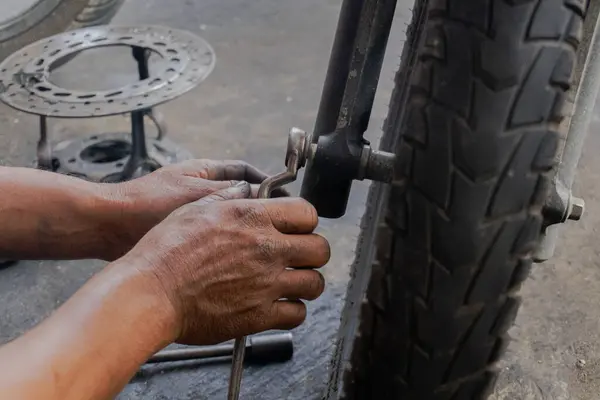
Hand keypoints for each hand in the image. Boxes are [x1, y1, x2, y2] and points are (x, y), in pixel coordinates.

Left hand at [100, 159, 284, 260]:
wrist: (108, 228)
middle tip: (279, 227)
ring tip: (264, 245)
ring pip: (233, 221)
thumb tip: (261, 194)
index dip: (268, 183)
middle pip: (243, 198)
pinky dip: (231, 247)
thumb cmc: (147, 205)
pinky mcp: (188, 238)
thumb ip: (230, 193)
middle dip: (260, 210)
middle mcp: (203, 191)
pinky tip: (242, 259)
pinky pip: (219, 240)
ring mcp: (195, 214)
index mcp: (205, 172)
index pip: (247, 173)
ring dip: (247, 231)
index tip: (284, 199)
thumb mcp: (195, 195)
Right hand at [121, 184, 329, 344]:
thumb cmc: (166, 249)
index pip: (308, 213)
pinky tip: (280, 305)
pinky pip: (297, 314)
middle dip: (313, 252)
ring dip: (306, 282)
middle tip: (300, 257)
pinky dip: (293, 310)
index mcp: (253, 218)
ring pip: (314, 283)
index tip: (299, 229)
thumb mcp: (196, 207)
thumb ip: (229, 196)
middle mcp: (266, 248)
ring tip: (293, 282)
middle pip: (320, 248)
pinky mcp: (259, 314)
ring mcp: (266, 283)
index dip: (306, 222)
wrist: (150, 291)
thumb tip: (247, 189)